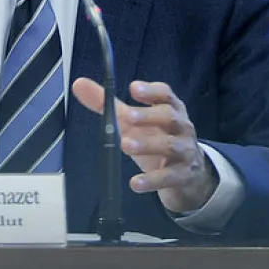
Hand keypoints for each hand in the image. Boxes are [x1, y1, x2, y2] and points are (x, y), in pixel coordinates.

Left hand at [71, 78, 216, 213]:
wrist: (189, 176)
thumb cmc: (157, 139)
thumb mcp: (133, 123)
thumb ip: (108, 105)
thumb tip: (79, 84)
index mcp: (170, 109)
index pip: (165, 95)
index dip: (151, 91)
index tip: (133, 89)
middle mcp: (181, 127)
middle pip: (169, 116)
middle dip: (149, 116)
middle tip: (129, 117)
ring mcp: (184, 151)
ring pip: (169, 145)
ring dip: (147, 144)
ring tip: (125, 145)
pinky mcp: (182, 176)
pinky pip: (168, 177)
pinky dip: (152, 180)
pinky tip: (135, 183)